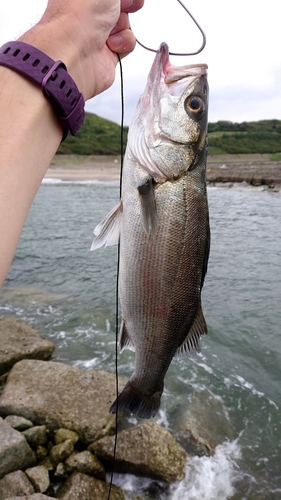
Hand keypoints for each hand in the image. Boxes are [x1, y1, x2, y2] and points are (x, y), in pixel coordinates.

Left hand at [20, 0, 144, 98]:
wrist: (73, 55)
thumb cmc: (76, 18)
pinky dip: (123, 43)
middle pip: (118, 6)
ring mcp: (97, 34)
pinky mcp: (107, 53)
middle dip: (126, 5)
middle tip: (125, 6)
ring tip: (111, 29)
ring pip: (124, 24)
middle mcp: (87, 13)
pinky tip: (111, 44)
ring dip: (123, 25)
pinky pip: (126, 44)